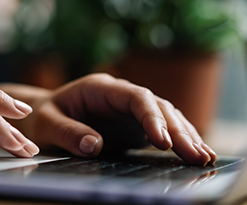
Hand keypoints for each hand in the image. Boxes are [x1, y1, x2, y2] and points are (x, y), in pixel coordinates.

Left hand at [6, 73, 216, 165]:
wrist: (42, 116)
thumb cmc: (42, 117)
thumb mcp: (46, 124)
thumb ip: (67, 132)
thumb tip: (93, 146)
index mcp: (101, 88)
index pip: (135, 97)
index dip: (152, 117)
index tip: (163, 140)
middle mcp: (120, 95)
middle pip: (157, 106)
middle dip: (178, 130)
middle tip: (196, 155)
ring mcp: (130, 110)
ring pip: (166, 116)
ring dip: (186, 135)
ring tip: (204, 157)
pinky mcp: (134, 125)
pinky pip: (162, 130)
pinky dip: (180, 140)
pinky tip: (197, 153)